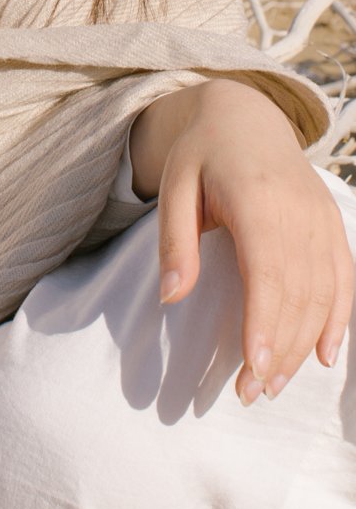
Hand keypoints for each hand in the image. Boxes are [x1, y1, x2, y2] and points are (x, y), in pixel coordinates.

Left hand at [134, 78, 352, 405]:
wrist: (244, 115)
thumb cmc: (201, 153)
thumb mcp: (174, 187)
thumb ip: (174, 241)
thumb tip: (169, 297)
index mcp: (257, 199)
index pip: (268, 272)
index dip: (264, 323)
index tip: (254, 368)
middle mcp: (299, 212)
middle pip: (298, 293)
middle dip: (279, 349)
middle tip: (251, 393)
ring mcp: (322, 219)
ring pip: (323, 294)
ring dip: (304, 345)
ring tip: (274, 384)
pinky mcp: (333, 225)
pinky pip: (344, 279)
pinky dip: (339, 320)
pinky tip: (325, 357)